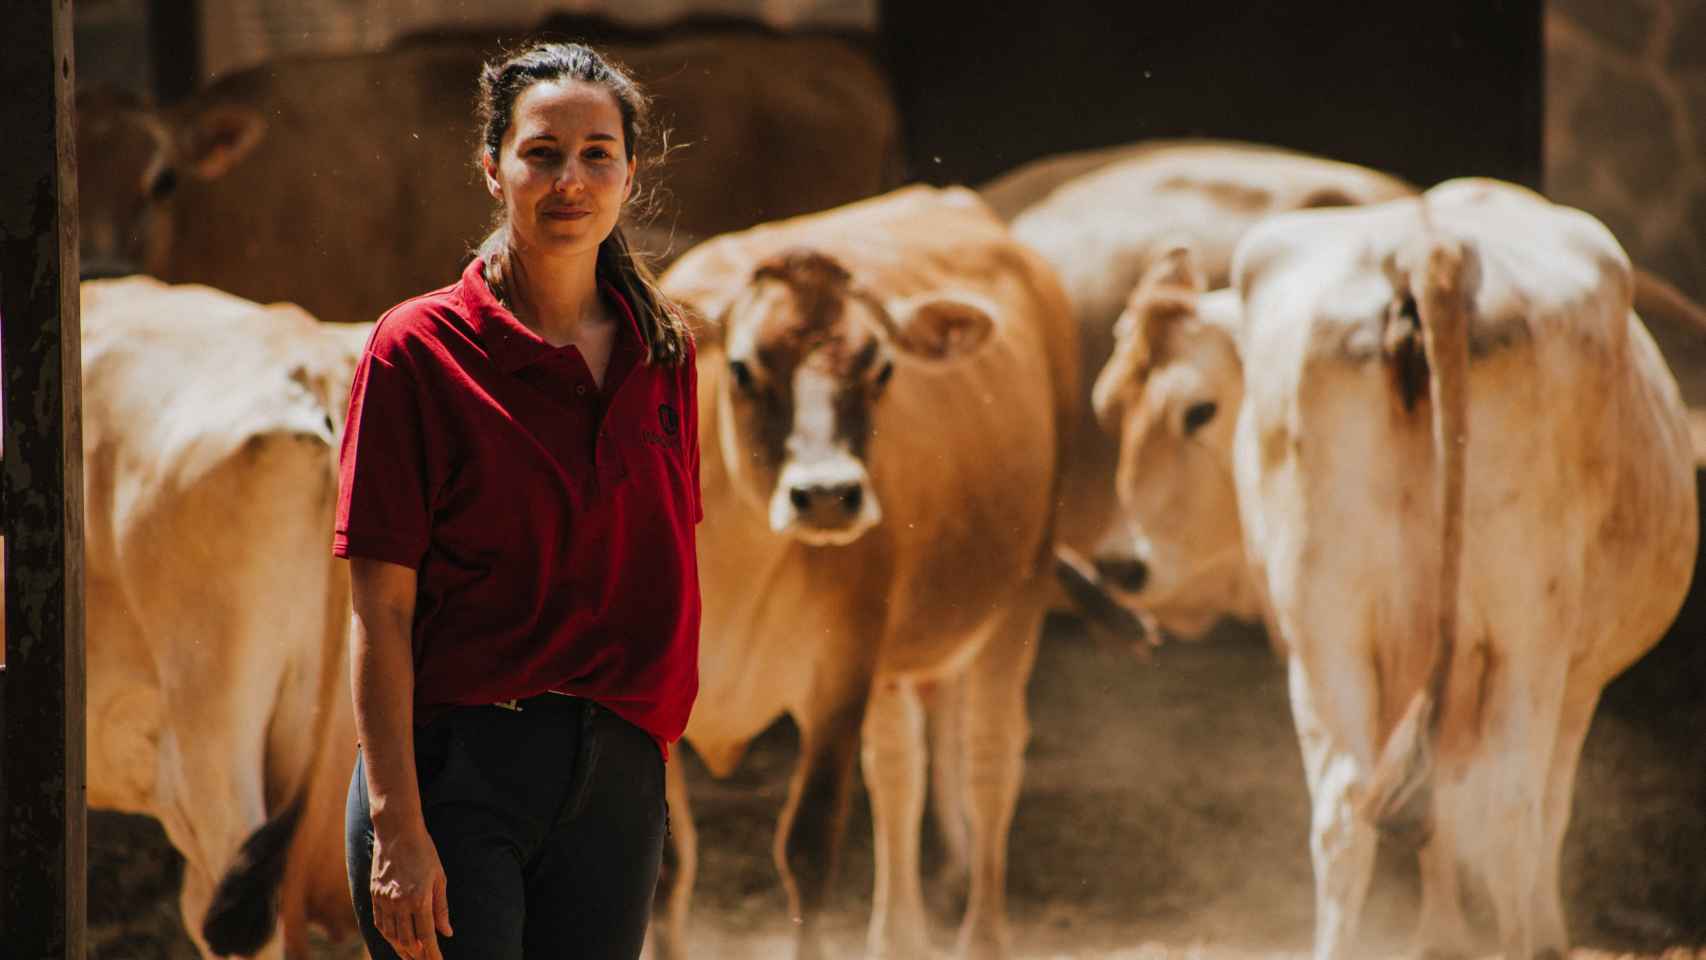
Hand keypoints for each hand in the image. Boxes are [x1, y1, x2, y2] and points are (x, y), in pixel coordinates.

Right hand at [370, 822, 453, 959]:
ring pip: (391, 935)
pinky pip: (379, 923)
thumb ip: (441, 907)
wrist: (396, 831)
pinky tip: (395, 940)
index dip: (432, 953)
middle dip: (417, 956)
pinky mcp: (374, 895)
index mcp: (419, 898)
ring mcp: (384, 899)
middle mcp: (399, 902)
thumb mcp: (439, 878)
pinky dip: (388, 935)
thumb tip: (446, 932)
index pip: (426, 936)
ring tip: (411, 957)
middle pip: (407, 940)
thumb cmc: (424, 851)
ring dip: (401, 949)